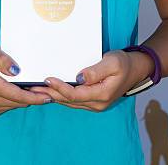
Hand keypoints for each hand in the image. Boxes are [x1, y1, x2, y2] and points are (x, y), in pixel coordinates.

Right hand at [0, 45, 52, 118]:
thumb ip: (4, 60)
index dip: (35, 97)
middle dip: (32, 95)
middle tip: (43, 87)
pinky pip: (8, 107)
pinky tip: (14, 90)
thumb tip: (18, 70)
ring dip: (23, 98)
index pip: (18, 96)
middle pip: (19, 102)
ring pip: (15, 105)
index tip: (49, 96)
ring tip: (30, 86)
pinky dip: (14, 100)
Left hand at [29, 50, 148, 111]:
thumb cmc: (124, 63)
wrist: (135, 69)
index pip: (75, 94)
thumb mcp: (113, 62)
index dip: (60, 88)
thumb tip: (80, 77)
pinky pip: (73, 99)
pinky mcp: (91, 100)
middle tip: (32, 87)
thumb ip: (96, 70)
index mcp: (101, 95)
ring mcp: (94, 104)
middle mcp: (96, 103)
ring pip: (69, 102)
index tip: (48, 79)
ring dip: (53, 96)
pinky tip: (49, 91)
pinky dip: (60, 95)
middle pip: (69, 100)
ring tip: (35, 89)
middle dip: (50, 94)